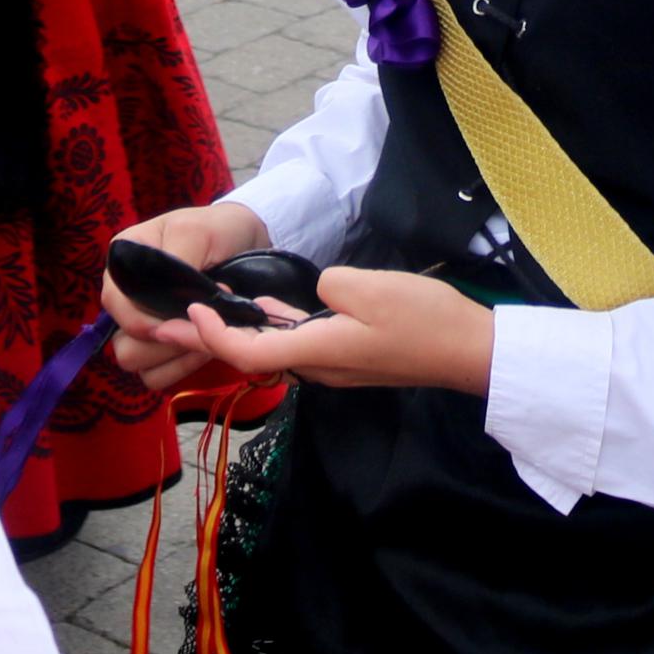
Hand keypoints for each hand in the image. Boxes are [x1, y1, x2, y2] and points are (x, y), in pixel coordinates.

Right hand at [101, 203, 274, 389]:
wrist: (248, 242)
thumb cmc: (217, 231)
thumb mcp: (196, 231)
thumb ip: (177, 259)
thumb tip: (170, 297)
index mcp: (124, 263)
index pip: (114, 302)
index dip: (142, 318)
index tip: (185, 315)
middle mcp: (126, 297)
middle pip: (122, 341)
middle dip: (165, 339)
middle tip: (204, 322)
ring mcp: (143, 324)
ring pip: (136, 362)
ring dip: (173, 355)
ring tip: (207, 335)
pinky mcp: (163, 346)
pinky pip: (156, 375)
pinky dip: (178, 368)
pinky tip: (205, 349)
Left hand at [163, 263, 499, 398]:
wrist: (470, 351)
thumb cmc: (423, 319)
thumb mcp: (370, 288)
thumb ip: (329, 285)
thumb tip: (318, 291)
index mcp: (319, 351)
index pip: (249, 352)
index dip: (213, 335)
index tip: (190, 310)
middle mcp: (321, 368)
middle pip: (258, 355)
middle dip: (219, 335)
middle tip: (184, 313)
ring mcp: (338, 368)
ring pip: (280, 350)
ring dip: (247, 332)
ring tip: (217, 307)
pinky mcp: (353, 360)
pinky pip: (303, 345)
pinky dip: (278, 330)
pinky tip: (271, 309)